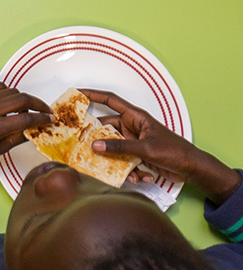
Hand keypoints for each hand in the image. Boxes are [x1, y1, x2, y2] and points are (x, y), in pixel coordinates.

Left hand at [0, 84, 53, 170]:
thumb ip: (18, 138)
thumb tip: (35, 129)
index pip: (26, 119)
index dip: (43, 119)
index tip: (51, 120)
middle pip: (22, 99)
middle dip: (38, 104)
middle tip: (46, 111)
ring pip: (11, 91)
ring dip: (23, 98)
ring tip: (29, 108)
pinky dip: (8, 93)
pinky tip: (11, 103)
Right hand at [83, 89, 240, 204]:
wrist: (192, 168)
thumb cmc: (175, 151)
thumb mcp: (146, 149)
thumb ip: (120, 147)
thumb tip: (95, 146)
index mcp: (135, 117)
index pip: (110, 100)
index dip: (93, 95)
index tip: (77, 94)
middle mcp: (131, 127)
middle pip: (107, 129)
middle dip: (99, 141)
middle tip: (86, 148)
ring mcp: (133, 142)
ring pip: (113, 149)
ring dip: (118, 161)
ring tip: (128, 170)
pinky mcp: (136, 155)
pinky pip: (123, 161)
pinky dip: (129, 170)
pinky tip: (141, 176)